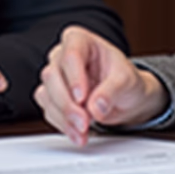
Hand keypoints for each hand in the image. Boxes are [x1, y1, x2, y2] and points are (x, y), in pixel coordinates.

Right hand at [34, 26, 166, 145]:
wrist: (126, 99)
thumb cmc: (125, 80)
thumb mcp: (127, 80)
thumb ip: (112, 90)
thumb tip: (96, 106)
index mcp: (81, 41)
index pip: (70, 55)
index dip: (74, 78)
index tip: (82, 98)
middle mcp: (63, 55)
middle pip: (52, 76)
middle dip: (67, 103)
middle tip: (85, 121)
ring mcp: (56, 76)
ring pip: (46, 95)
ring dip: (64, 117)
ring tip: (83, 131)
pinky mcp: (52, 97)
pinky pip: (49, 110)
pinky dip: (63, 125)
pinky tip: (77, 133)